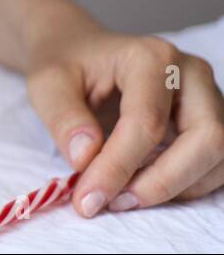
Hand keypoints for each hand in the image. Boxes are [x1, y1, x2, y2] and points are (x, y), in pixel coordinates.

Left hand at [26, 21, 223, 215]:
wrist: (79, 51)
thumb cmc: (65, 65)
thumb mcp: (47, 83)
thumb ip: (64, 119)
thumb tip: (86, 159)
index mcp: (151, 57)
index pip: (147, 121)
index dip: (119, 166)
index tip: (88, 197)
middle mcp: (191, 74)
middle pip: (205, 139)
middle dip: (161, 182)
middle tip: (112, 203)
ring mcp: (207, 97)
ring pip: (218, 157)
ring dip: (174, 188)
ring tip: (120, 197)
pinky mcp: (208, 120)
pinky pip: (214, 164)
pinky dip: (183, 186)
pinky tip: (140, 186)